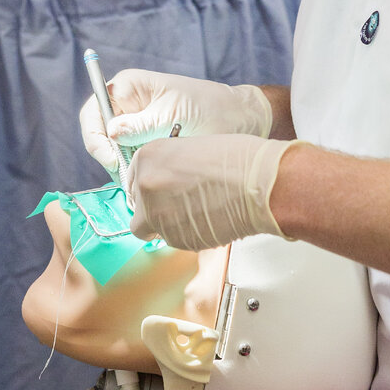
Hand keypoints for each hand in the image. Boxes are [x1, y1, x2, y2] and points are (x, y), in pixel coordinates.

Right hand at [80, 68, 272, 176]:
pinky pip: (130, 158)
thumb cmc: (208, 108)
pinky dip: (136, 170)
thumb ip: (142, 125)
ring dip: (124, 166)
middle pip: (99, 135)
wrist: (238, 119)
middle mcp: (127, 104)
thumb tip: (111, 132)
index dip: (95, 138)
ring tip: (144, 178)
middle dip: (110, 157)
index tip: (113, 161)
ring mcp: (136, 123)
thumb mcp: (174, 115)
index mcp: (128, 87)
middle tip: (128, 178)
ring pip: (113, 151)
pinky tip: (152, 176)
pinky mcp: (147, 140)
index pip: (93, 112)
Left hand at [128, 133, 297, 250]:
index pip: (133, 181)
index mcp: (148, 157)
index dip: (149, 189)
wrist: (256, 182)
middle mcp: (145, 185)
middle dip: (155, 211)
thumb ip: (169, 167)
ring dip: (173, 225)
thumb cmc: (235, 160)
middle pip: (138, 210)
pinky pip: (176, 240)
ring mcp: (157, 214)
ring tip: (202, 210)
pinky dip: (188, 235)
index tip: (160, 193)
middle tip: (181, 206)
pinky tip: (209, 219)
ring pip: (155, 230)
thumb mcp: (191, 149)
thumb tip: (165, 183)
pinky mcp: (174, 238)